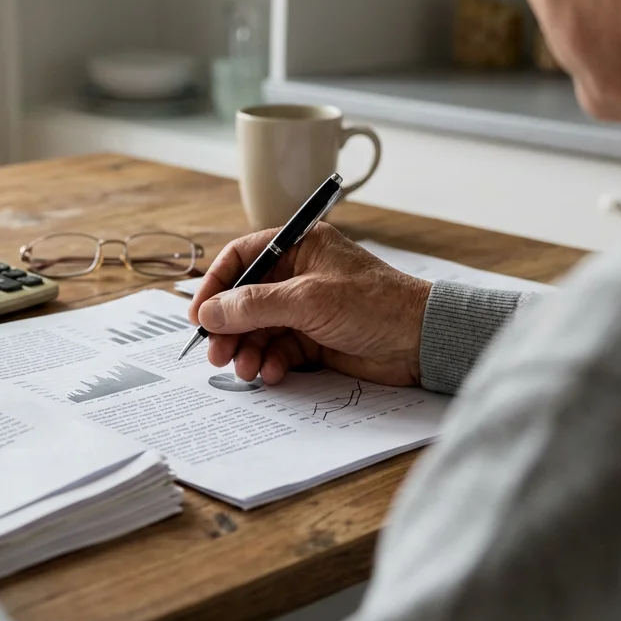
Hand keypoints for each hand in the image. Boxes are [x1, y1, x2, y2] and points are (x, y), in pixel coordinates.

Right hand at [188, 223, 431, 385]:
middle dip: (228, 328)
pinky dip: (271, 363)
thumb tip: (210, 313)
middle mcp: (299, 275)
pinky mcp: (315, 339)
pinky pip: (279, 350)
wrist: (422, 342)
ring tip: (246, 369)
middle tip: (216, 353)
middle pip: (245, 299)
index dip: (216, 285)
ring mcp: (306, 308)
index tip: (199, 315)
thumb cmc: (375, 304)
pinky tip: (272, 374)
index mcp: (299, 246)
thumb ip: (254, 306)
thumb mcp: (308, 299)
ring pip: (259, 329)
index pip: (242, 257)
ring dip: (247, 350)